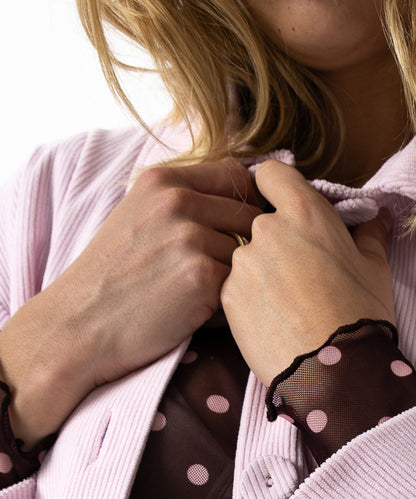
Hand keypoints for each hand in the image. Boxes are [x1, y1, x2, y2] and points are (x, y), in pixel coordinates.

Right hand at [48, 158, 265, 392]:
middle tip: (213, 273)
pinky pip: (241, 288)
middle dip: (245, 246)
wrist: (81, 324)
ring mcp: (191, 238)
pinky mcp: (202, 277)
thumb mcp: (138, 216)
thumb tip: (243, 198)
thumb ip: (182, 202)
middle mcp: (177, 201)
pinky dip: (228, 306)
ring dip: (235, 279)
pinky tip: (197, 315)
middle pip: (250, 217)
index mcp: (162, 181)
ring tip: (198, 296)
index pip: (235, 175)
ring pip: (248, 256)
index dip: (245, 203)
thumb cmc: (112, 277)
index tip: (236, 229)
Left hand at [219, 159, 395, 388]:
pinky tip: (275, 323)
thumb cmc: (362, 317)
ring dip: (262, 274)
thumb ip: (370, 235)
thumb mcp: (376, 270)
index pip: (271, 174)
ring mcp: (242, 264)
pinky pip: (235, 289)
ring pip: (247, 259)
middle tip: (301, 274)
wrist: (337, 373)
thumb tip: (377, 217)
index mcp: (304, 212)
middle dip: (276, 241)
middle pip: (259, 222)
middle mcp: (266, 229)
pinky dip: (251, 301)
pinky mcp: (227, 297)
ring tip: (288, 307)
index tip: (287, 209)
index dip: (277, 189)